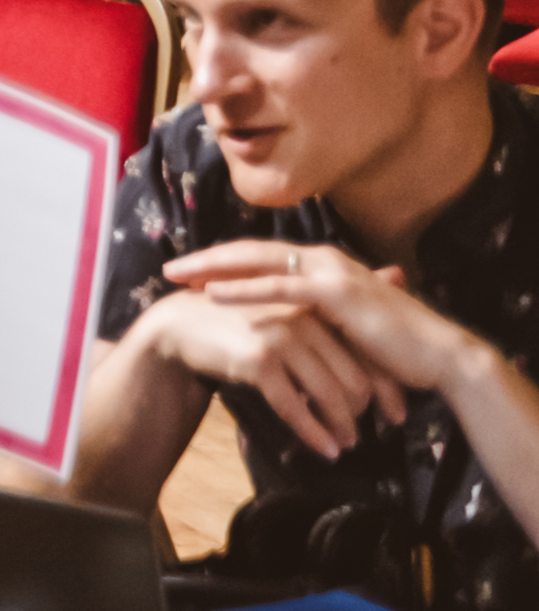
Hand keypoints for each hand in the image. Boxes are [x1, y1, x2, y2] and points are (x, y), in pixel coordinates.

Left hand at [154, 240, 497, 440]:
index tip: (189, 270)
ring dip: (213, 268)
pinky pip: (278, 287)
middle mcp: (323, 260)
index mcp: (324, 266)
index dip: (225, 262)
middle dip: (207, 259)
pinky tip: (211, 293)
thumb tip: (289, 327)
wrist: (440, 358)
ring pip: (257, 262)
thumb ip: (318, 318)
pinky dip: (242, 288)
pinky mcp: (335, 293)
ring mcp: (329, 272)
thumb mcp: (346, 327)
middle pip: (251, 252)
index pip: (263, 258)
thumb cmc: (396, 348)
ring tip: (176, 276)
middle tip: (169, 268)